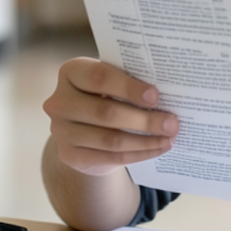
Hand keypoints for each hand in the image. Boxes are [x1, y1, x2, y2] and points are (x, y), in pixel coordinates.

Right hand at [43, 58, 177, 175]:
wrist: (84, 127)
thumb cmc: (105, 95)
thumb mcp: (112, 82)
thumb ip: (131, 82)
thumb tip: (169, 93)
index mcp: (71, 72)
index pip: (99, 77)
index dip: (128, 88)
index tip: (155, 97)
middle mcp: (59, 101)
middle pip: (106, 112)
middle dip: (144, 119)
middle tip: (172, 123)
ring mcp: (61, 131)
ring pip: (110, 139)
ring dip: (145, 140)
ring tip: (169, 137)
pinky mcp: (70, 155)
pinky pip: (110, 157)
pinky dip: (139, 153)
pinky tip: (158, 148)